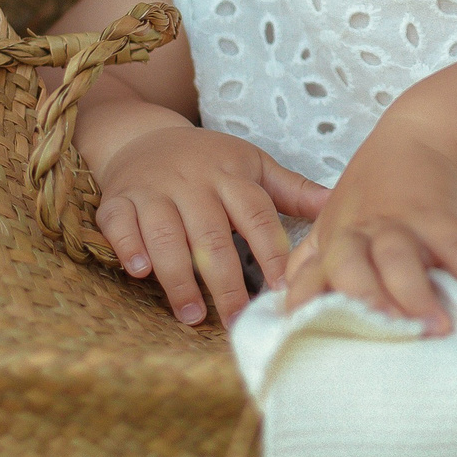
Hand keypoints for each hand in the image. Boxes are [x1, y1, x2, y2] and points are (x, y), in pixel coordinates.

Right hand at [92, 127, 328, 327]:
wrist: (145, 137)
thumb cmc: (209, 160)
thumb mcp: (253, 165)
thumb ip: (293, 190)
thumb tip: (339, 202)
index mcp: (231, 175)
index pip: (257, 217)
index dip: (271, 255)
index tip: (283, 290)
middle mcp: (192, 182)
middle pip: (212, 235)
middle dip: (226, 281)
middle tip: (237, 319)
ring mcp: (153, 190)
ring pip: (166, 235)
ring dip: (179, 277)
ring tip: (193, 315)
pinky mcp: (118, 200)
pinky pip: (120, 224)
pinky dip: (128, 247)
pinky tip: (141, 272)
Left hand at [283, 123, 456, 334]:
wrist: (419, 137)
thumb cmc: (373, 191)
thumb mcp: (334, 222)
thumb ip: (311, 262)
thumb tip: (286, 304)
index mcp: (332, 242)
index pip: (308, 279)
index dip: (307, 306)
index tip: (310, 339)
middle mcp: (360, 233)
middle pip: (351, 267)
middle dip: (364, 300)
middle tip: (385, 334)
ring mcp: (400, 221)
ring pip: (399, 257)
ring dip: (416, 293)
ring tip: (438, 328)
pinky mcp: (439, 214)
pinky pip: (456, 245)